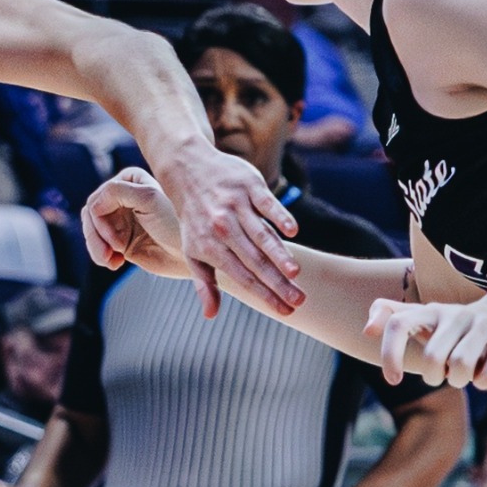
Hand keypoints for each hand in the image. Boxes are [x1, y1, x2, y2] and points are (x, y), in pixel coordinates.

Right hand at [80, 168, 189, 279]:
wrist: (192, 255)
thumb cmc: (177, 223)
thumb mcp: (148, 198)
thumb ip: (116, 191)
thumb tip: (92, 207)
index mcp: (129, 181)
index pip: (98, 198)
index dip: (101, 221)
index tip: (117, 241)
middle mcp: (122, 198)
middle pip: (91, 214)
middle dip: (96, 236)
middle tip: (109, 253)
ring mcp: (121, 220)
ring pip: (91, 231)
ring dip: (97, 247)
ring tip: (111, 260)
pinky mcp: (121, 241)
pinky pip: (98, 246)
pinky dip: (101, 256)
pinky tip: (115, 263)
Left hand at [158, 145, 301, 317]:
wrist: (187, 170)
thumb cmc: (194, 219)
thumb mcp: (192, 251)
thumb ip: (204, 283)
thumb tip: (211, 315)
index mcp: (209, 247)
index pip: (242, 276)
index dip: (264, 295)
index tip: (284, 311)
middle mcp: (222, 227)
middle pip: (255, 260)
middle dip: (277, 282)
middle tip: (299, 300)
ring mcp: (235, 205)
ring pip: (261, 234)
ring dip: (278, 254)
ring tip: (296, 274)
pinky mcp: (248, 186)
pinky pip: (267, 203)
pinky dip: (279, 216)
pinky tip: (293, 231)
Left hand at [364, 295, 486, 389]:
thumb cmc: (456, 327)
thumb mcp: (423, 318)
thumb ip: (391, 317)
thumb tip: (367, 330)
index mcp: (430, 311)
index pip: (398, 324)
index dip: (389, 353)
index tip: (392, 380)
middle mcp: (456, 313)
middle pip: (433, 357)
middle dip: (436, 376)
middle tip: (444, 374)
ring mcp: (484, 324)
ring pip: (461, 367)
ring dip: (460, 379)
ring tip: (466, 373)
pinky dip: (484, 383)